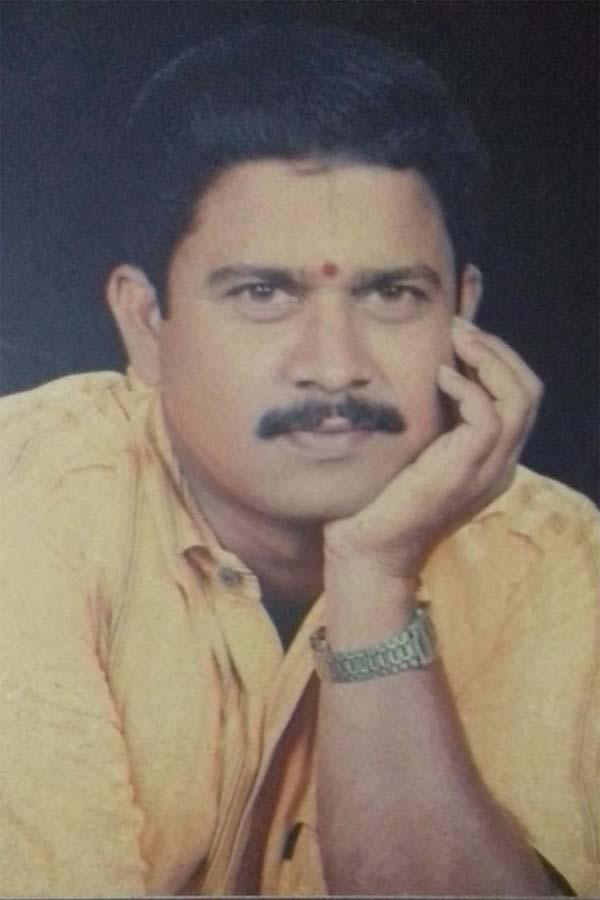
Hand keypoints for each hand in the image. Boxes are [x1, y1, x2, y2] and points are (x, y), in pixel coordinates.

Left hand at [324, 318, 542, 579]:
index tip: (462, 330)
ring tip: (457, 336)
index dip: (497, 356)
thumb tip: (426, 364)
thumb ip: (430, 410)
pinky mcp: (465, 472)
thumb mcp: (414, 444)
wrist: (368, 549)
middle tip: (461, 325)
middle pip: (529, 390)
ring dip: (490, 357)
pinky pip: (489, 418)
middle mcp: (499, 463)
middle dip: (499, 349)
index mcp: (491, 457)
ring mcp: (487, 469)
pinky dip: (470, 388)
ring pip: (520, 398)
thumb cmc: (380, 496)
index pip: (519, 394)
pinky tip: (441, 374)